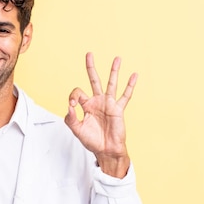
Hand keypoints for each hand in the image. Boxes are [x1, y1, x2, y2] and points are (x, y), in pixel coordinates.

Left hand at [64, 52, 136, 177]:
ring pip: (111, 83)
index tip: (72, 105)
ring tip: (117, 58)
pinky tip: (134, 75)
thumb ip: (70, 118)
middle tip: (89, 53)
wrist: (106, 150)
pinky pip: (125, 96)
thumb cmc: (91, 141)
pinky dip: (130, 86)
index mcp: (85, 105)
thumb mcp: (76, 130)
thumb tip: (70, 106)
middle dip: (90, 67)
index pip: (77, 92)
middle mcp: (97, 101)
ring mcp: (108, 104)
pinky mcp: (118, 109)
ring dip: (113, 71)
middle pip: (93, 80)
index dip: (73, 96)